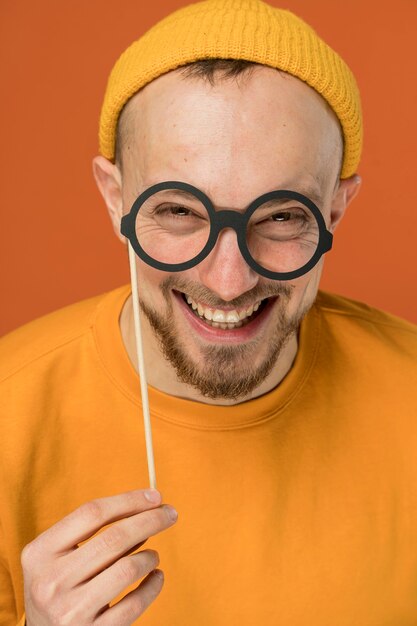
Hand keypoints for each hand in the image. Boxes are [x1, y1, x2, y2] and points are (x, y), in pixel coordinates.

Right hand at [21, 488, 177, 624]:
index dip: (128, 500)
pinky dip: (153, 586)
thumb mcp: (58, 556)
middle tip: (170, 513)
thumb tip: (147, 506)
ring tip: (153, 555)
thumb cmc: (58, 584)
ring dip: (150, 556)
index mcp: (40, 553)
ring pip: (128, 569)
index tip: (154, 496)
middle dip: (150, 520)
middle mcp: (51, 581)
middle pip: (114, 538)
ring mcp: (70, 611)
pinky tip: (156, 577)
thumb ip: (92, 532)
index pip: (92, 513)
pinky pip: (134, 604)